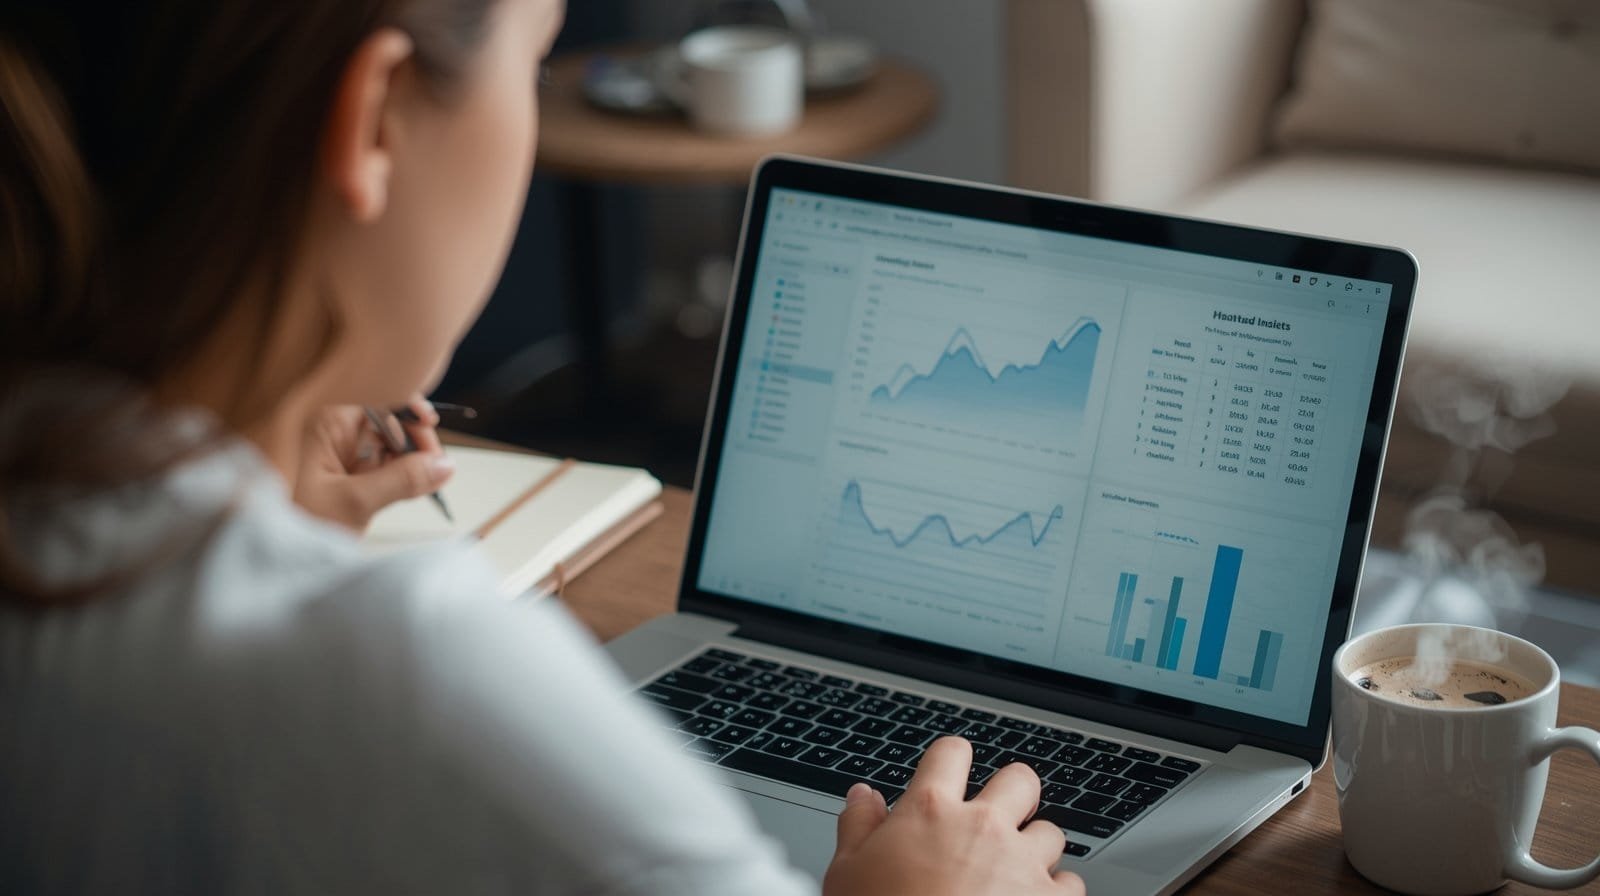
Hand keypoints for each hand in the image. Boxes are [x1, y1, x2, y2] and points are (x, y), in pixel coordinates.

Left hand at [293, 395, 454, 531]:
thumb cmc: (298, 524)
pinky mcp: (358, 474)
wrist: (279, 562)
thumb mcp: (354, 502)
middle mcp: (338, 432)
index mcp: (326, 425)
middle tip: (433, 466)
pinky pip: (392, 464)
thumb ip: (402, 481)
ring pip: (396, 442)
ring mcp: (349, 454)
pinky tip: (414, 488)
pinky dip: (408, 474)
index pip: (374, 396)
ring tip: (424, 483)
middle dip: (415, 438)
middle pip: (391, 418)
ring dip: (415, 459)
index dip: (405, 404)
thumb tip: (444, 465)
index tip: (429, 422)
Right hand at [823, 737, 1084, 895]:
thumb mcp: (846, 874)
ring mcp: (1022, 863)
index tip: (950, 774)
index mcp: (930, 812)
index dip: (951, 760)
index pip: (951, 753)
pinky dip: (1055, 891)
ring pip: (1050, 832)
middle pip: (1020, 780)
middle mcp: (983, 827)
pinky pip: (1071, 882)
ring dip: (1034, 848)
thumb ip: (858, 826)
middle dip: (1012, 796)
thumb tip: (863, 796)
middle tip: (995, 820)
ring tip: (1011, 873)